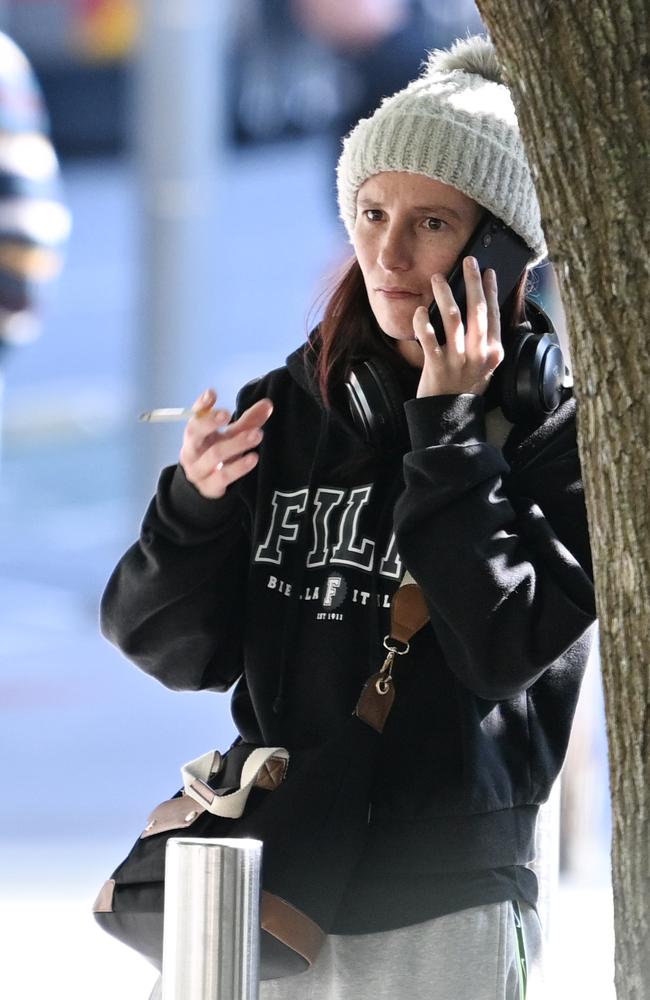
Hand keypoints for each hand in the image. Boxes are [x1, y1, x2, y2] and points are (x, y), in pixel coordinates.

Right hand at [180, 388, 272, 498]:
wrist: (204, 488)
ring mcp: (199, 469)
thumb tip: (268, 404)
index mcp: (195, 433)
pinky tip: (253, 458)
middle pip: (194, 433)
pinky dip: (239, 467)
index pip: (194, 415)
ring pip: (214, 454)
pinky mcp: (209, 487)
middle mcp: (192, 449)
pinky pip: (224, 476)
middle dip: (209, 422)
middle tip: (227, 413)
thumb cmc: (217, 454)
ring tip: (257, 434)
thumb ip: (248, 421)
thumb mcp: (230, 437)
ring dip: (236, 443)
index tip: (212, 393)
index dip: (201, 404)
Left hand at [413, 257, 503, 397]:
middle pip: (476, 310)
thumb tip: (479, 307)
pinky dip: (423, 321)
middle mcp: (478, 354)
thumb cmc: (465, 385)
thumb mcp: (484, 364)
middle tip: (468, 261)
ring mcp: (457, 360)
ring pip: (452, 318)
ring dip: (445, 294)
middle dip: (472, 282)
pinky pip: (428, 337)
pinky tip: (420, 309)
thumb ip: (484, 340)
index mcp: (493, 352)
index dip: (490, 290)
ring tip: (438, 278)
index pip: (493, 314)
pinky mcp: (437, 366)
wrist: (449, 414)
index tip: (488, 271)